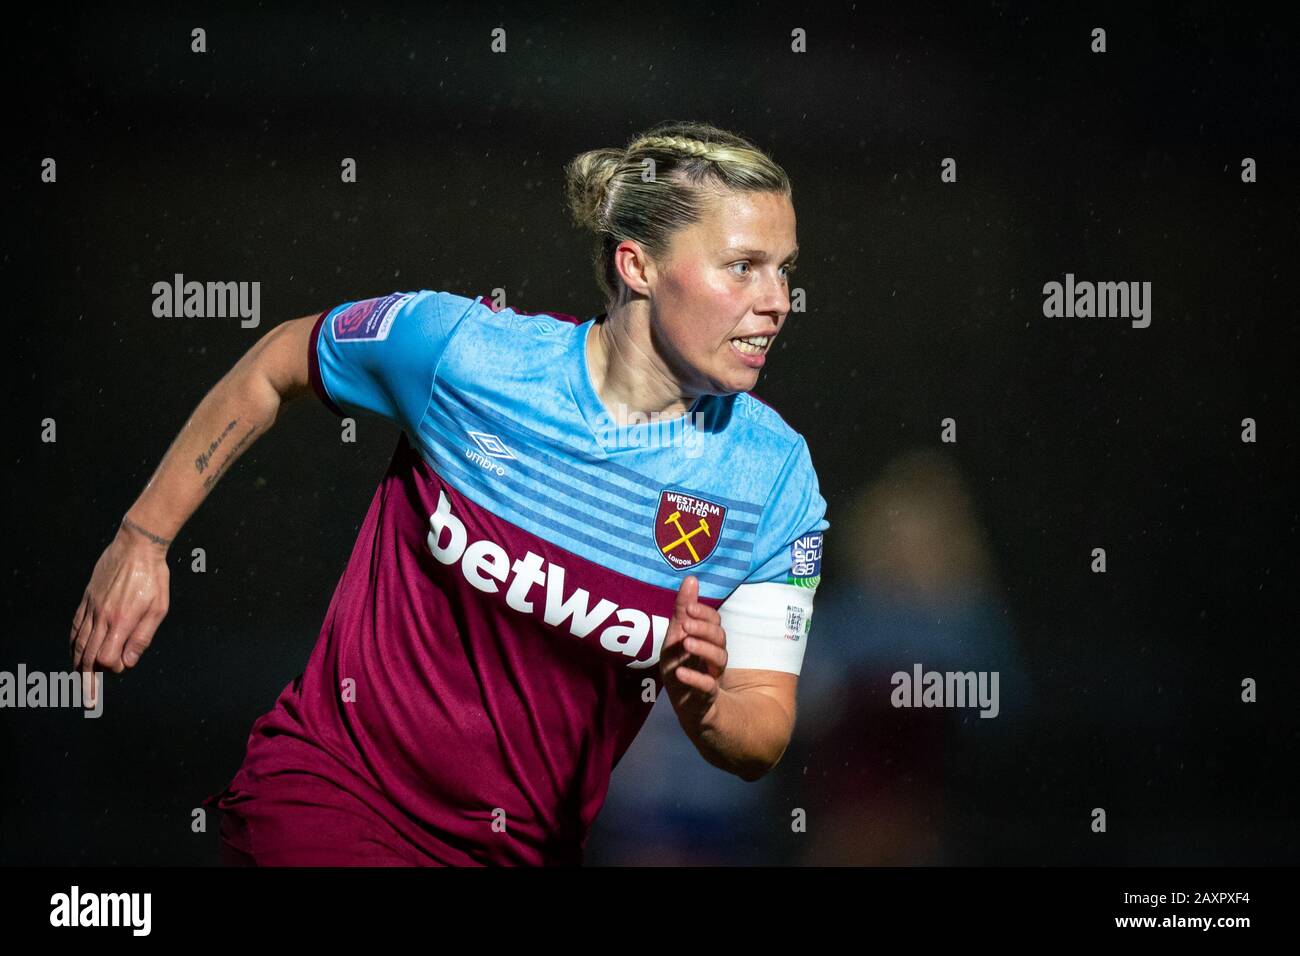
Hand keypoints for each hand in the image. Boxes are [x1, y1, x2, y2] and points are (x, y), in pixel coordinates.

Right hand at [70, 523, 170, 690]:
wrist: (137, 547)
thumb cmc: (154, 578)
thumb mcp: (158, 609)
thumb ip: (142, 638)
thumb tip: (128, 663)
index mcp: (121, 621)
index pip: (106, 657)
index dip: (112, 668)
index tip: (121, 668)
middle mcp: (102, 617)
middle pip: (89, 655)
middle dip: (88, 679)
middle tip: (89, 698)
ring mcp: (91, 607)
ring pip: (79, 643)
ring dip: (78, 664)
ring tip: (79, 680)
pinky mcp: (87, 599)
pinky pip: (76, 626)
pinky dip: (74, 642)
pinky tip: (76, 651)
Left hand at [659, 575, 727, 728]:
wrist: (692, 713)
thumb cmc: (684, 671)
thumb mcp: (676, 640)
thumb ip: (683, 611)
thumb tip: (691, 578)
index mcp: (707, 642)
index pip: (714, 622)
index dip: (703, 613)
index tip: (688, 607)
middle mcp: (714, 658)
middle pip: (720, 638)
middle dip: (704, 629)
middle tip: (686, 623)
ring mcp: (714, 678)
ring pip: (720, 659)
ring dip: (702, 649)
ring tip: (685, 643)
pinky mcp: (707, 699)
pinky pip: (707, 688)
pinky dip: (695, 679)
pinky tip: (680, 673)